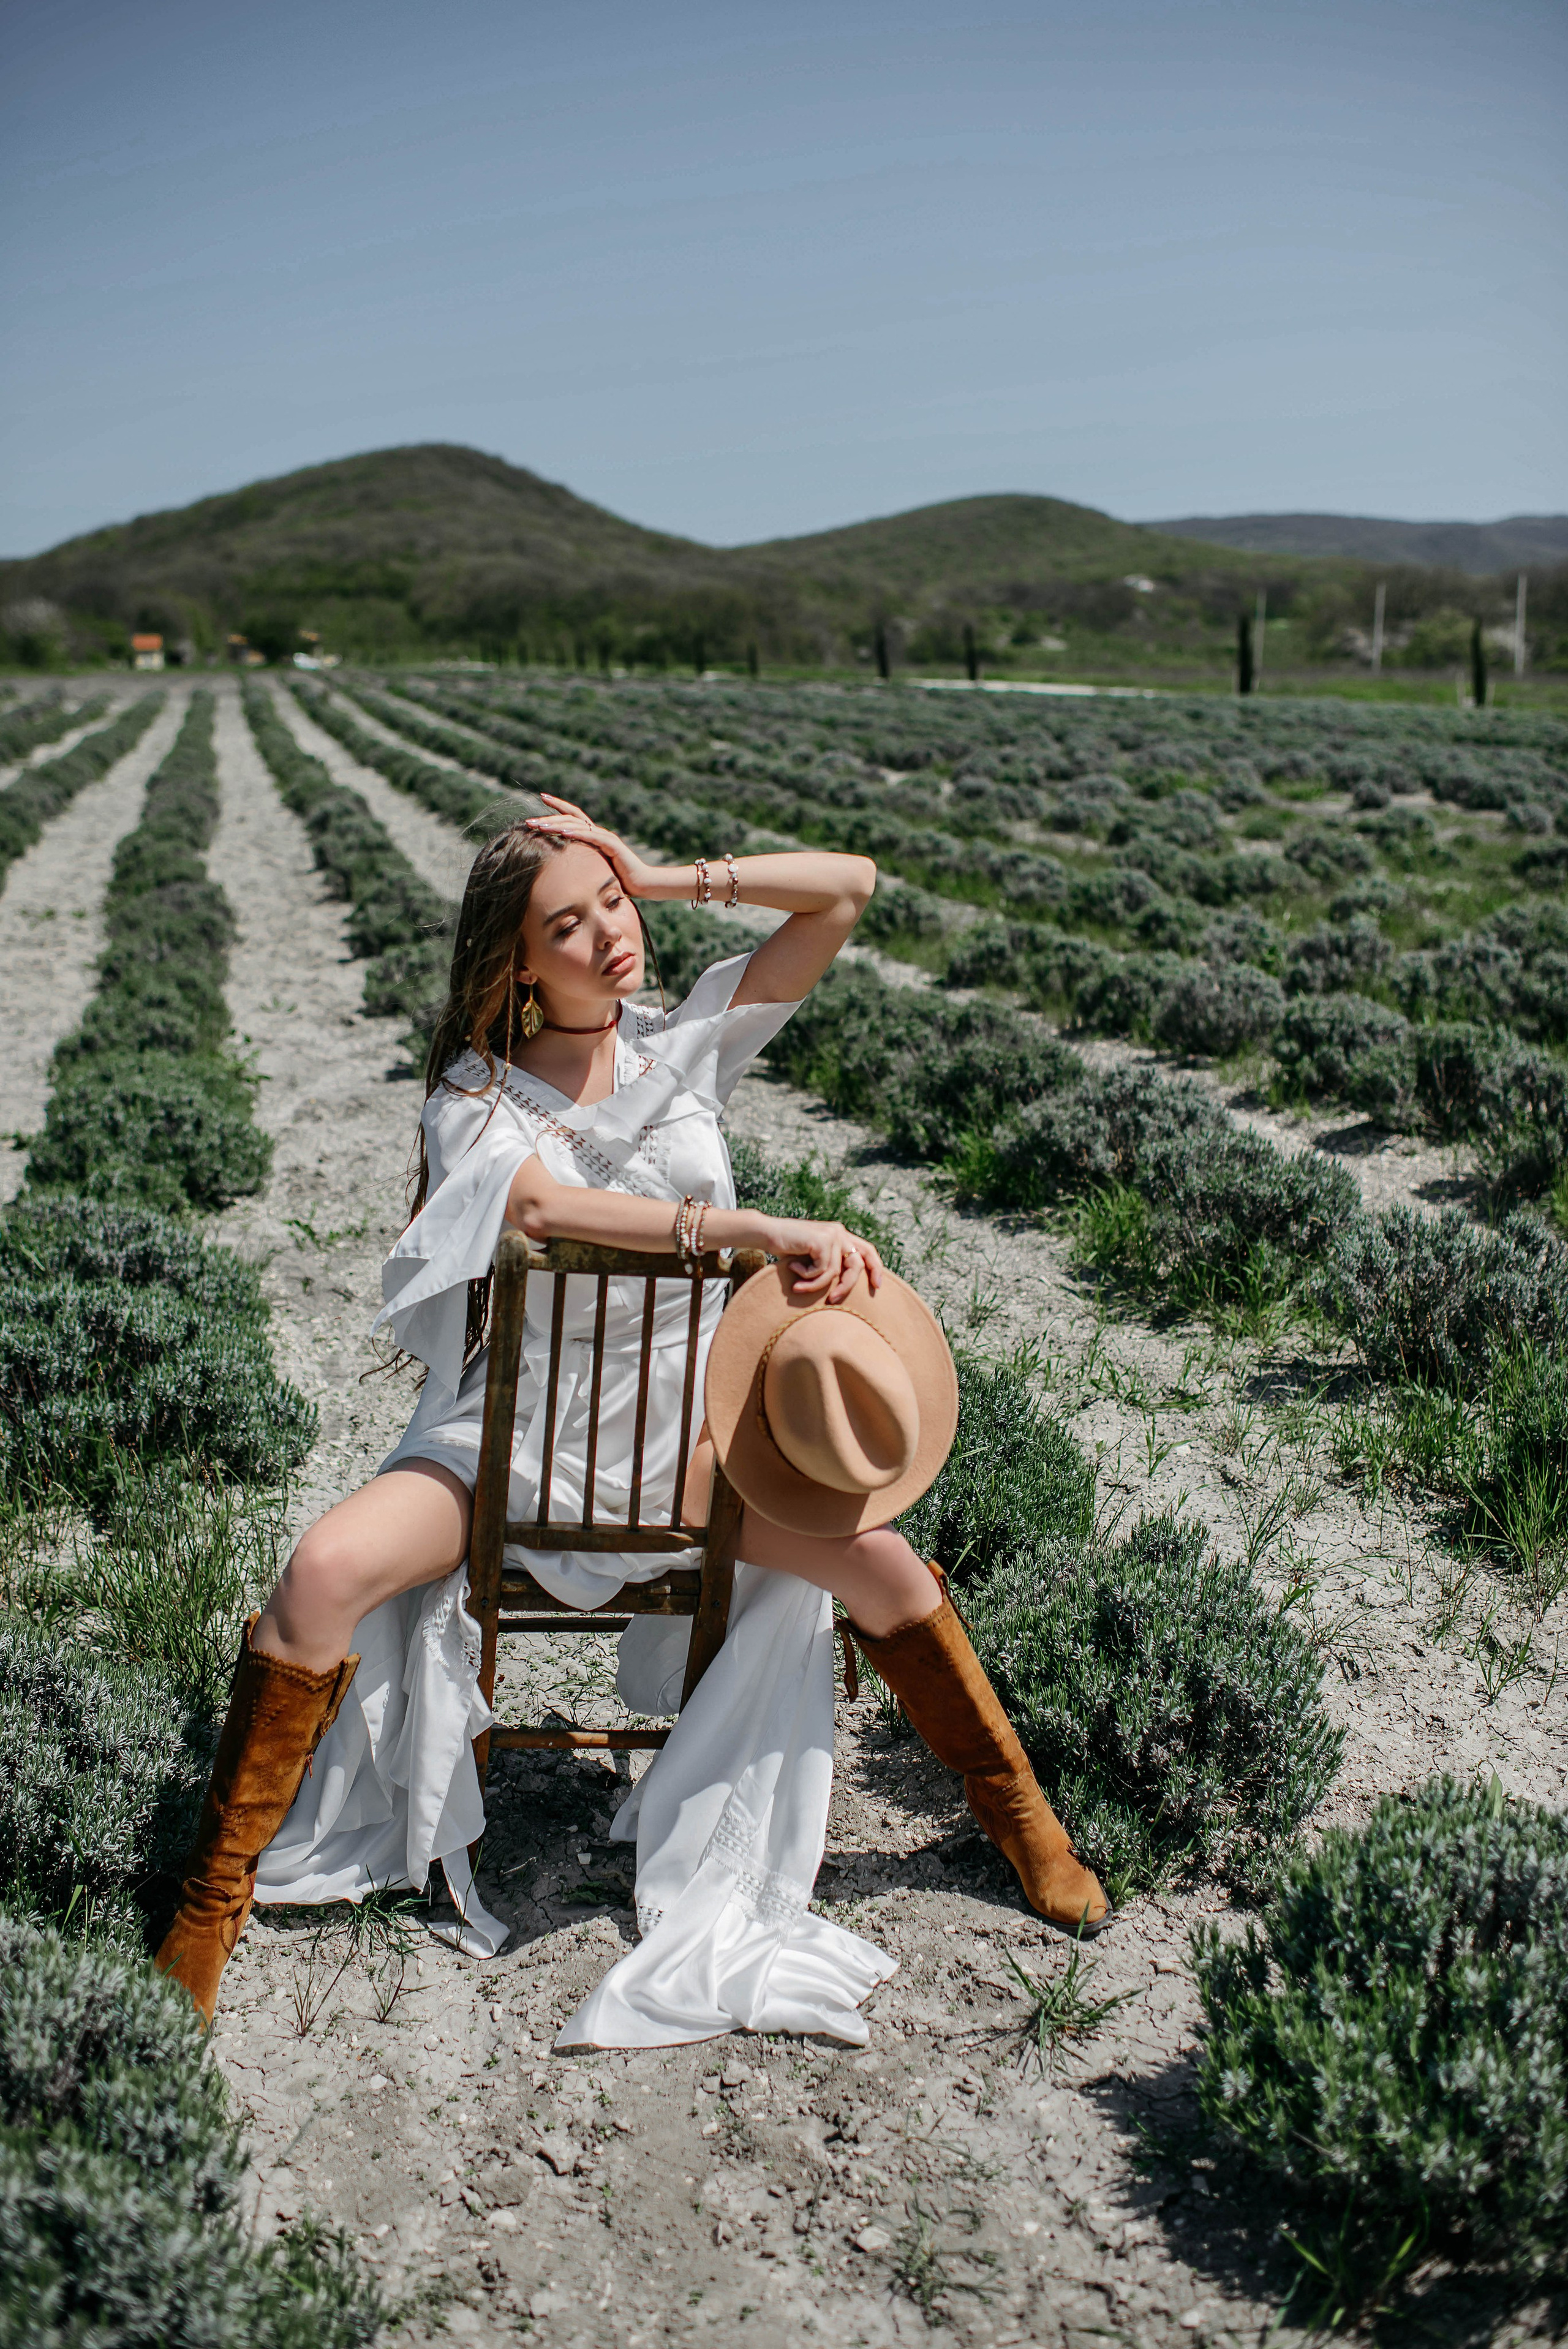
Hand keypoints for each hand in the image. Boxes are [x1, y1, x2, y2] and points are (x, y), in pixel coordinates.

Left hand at [524, 795, 656, 895]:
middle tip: (529, 821)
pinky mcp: (613, 846)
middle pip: (570, 819)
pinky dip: (576, 834)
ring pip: (577, 826)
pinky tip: (562, 833)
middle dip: (549, 818)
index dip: (558, 806)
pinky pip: (591, 837)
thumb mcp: (594, 869)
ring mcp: (606, 837)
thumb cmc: (620, 879)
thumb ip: (582, 863)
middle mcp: (599, 832)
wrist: (643, 884)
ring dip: (556, 825)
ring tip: (539, 826)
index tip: (542, 797)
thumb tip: (562, 868)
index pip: (573, 816)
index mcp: (594, 836)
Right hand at [755, 1217, 884, 1304]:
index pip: (867, 1250)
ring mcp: (832, 1234)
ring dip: (815, 1284)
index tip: (877, 1286)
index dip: (875, 1268)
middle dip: (847, 1285)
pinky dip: (807, 1276)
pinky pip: (822, 1270)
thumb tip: (846, 1286)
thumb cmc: (787, 1248)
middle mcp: (839, 1232)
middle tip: (834, 1300)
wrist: (767, 1233)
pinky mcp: (822, 1240)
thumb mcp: (813, 1256)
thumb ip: (830, 1262)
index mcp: (840, 1234)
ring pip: (835, 1271)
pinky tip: (793, 1269)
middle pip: (856, 1264)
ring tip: (798, 1287)